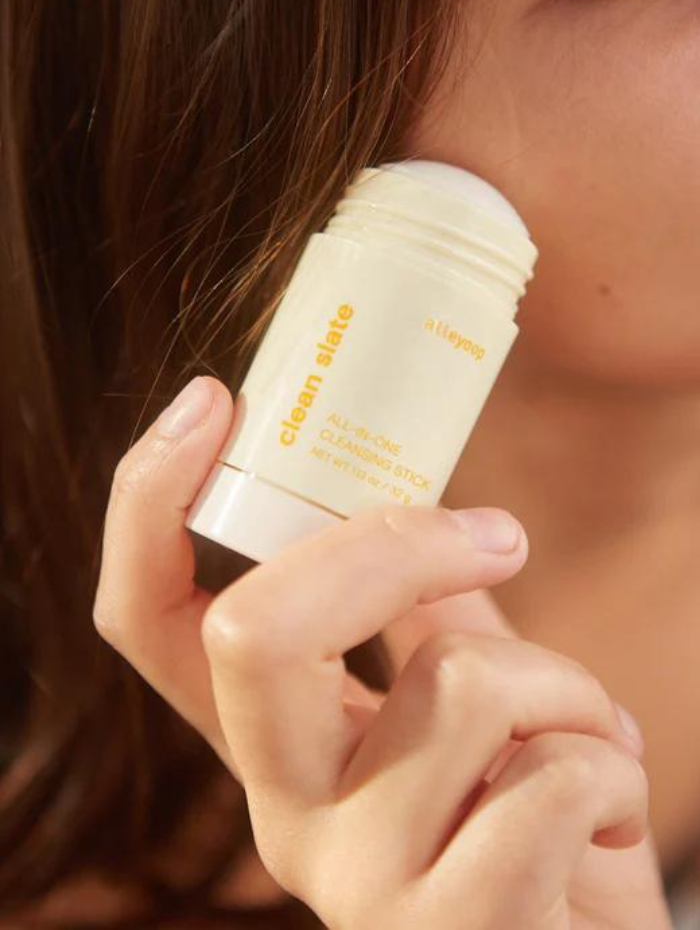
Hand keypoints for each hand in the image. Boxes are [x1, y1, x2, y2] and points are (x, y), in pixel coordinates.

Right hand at [94, 376, 671, 928]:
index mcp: (274, 741)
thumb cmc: (522, 824)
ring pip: (459, 680)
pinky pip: (552, 776)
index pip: (147, 620)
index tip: (212, 400)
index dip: (151, 501)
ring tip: (581, 736)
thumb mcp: (463, 712)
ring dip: (565, 683)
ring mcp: (358, 879)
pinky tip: (599, 817)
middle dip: (390, 543)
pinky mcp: (457, 928)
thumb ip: (434, 620)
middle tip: (496, 533)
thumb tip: (434, 517)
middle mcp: (284, 812)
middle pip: (253, 627)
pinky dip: (609, 763)